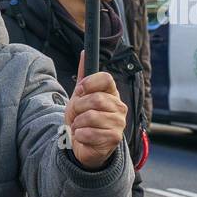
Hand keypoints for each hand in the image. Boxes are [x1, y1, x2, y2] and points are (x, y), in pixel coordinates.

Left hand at [65, 52, 127, 169]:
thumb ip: (84, 75)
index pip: (106, 78)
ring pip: (91, 116)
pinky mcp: (114, 139)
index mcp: (112, 93)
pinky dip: (79, 135)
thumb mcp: (80, 96)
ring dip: (78, 123)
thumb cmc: (82, 118)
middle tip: (77, 114)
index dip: (89, 83)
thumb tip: (84, 52)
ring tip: (80, 126)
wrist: (82, 143)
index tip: (80, 91)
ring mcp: (119, 123)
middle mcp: (119, 107)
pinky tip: (83, 136)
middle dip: (79, 107)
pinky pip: (89, 133)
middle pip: (96, 99)